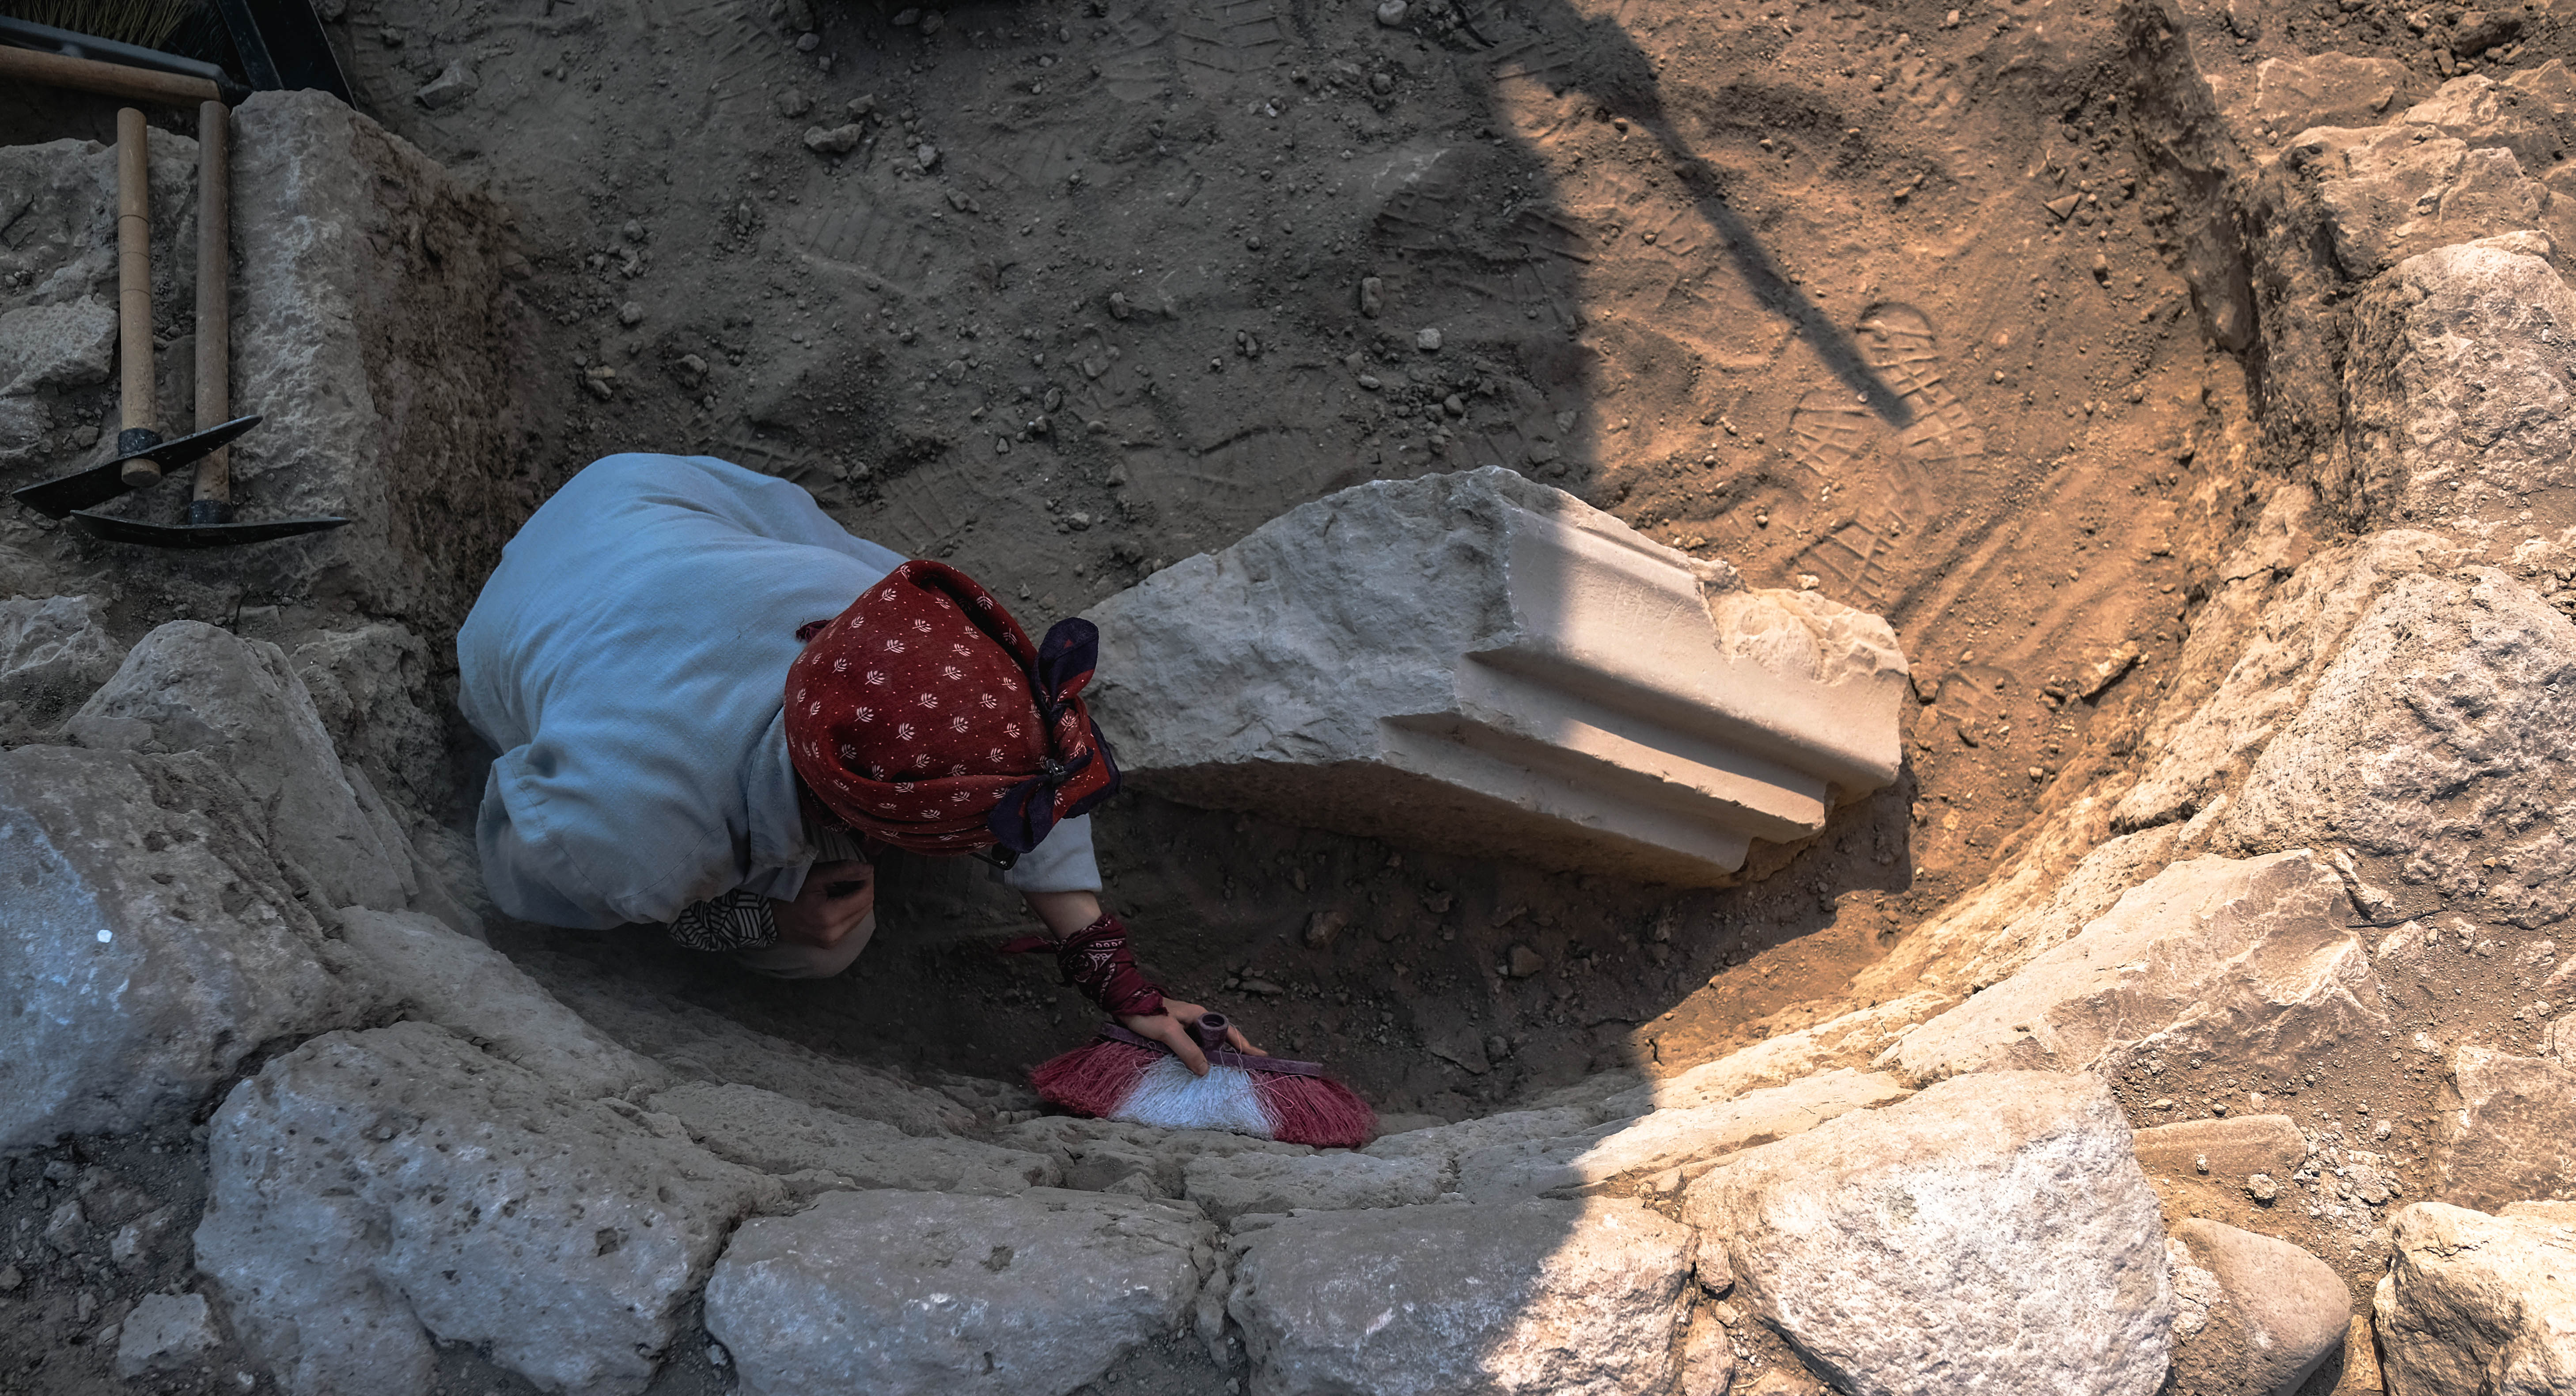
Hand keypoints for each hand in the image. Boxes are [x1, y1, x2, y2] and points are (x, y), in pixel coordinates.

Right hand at [771, 859, 874, 949]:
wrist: (768, 917)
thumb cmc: (790, 893)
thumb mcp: (816, 876)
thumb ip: (845, 871)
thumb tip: (869, 870)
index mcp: (831, 916)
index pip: (865, 897)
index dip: (867, 880)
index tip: (861, 869)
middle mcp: (835, 933)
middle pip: (866, 908)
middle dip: (864, 890)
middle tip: (851, 878)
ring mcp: (833, 941)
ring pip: (860, 917)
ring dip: (857, 901)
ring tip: (841, 890)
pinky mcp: (830, 944)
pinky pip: (850, 925)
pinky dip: (849, 912)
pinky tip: (837, 902)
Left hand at [1119, 998, 1259, 1076]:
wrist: (1124, 1002)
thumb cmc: (1147, 1014)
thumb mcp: (1168, 1032)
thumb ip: (1187, 1050)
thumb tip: (1205, 1070)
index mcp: (1201, 1016)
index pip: (1230, 1032)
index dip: (1245, 1045)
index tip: (1261, 1056)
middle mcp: (1197, 1020)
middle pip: (1222, 1039)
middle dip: (1236, 1052)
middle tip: (1248, 1068)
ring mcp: (1187, 1026)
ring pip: (1208, 1044)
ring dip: (1218, 1056)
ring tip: (1230, 1071)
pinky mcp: (1176, 1032)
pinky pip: (1195, 1046)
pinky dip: (1202, 1057)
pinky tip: (1202, 1067)